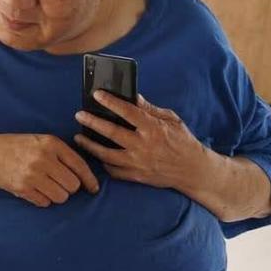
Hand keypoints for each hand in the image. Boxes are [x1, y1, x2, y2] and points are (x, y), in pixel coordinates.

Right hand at [0, 134, 99, 206]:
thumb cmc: (21, 148)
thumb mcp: (42, 141)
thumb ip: (62, 154)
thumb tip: (85, 177)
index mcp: (51, 144)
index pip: (79, 165)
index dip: (89, 180)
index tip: (93, 189)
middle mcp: (43, 158)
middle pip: (72, 185)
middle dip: (69, 188)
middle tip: (59, 183)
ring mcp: (32, 174)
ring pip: (61, 197)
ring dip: (57, 195)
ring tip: (46, 186)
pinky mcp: (23, 188)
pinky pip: (45, 202)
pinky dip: (43, 200)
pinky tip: (35, 190)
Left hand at [74, 92, 206, 189]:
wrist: (192, 170)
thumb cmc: (182, 141)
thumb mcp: (171, 119)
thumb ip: (150, 109)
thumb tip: (133, 97)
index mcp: (153, 128)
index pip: (127, 111)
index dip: (110, 102)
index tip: (97, 95)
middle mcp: (143, 145)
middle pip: (111, 132)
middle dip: (92, 122)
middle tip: (79, 115)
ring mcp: (137, 163)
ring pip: (106, 154)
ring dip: (89, 145)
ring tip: (79, 137)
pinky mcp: (135, 176)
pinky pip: (113, 170)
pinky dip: (103, 162)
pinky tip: (96, 155)